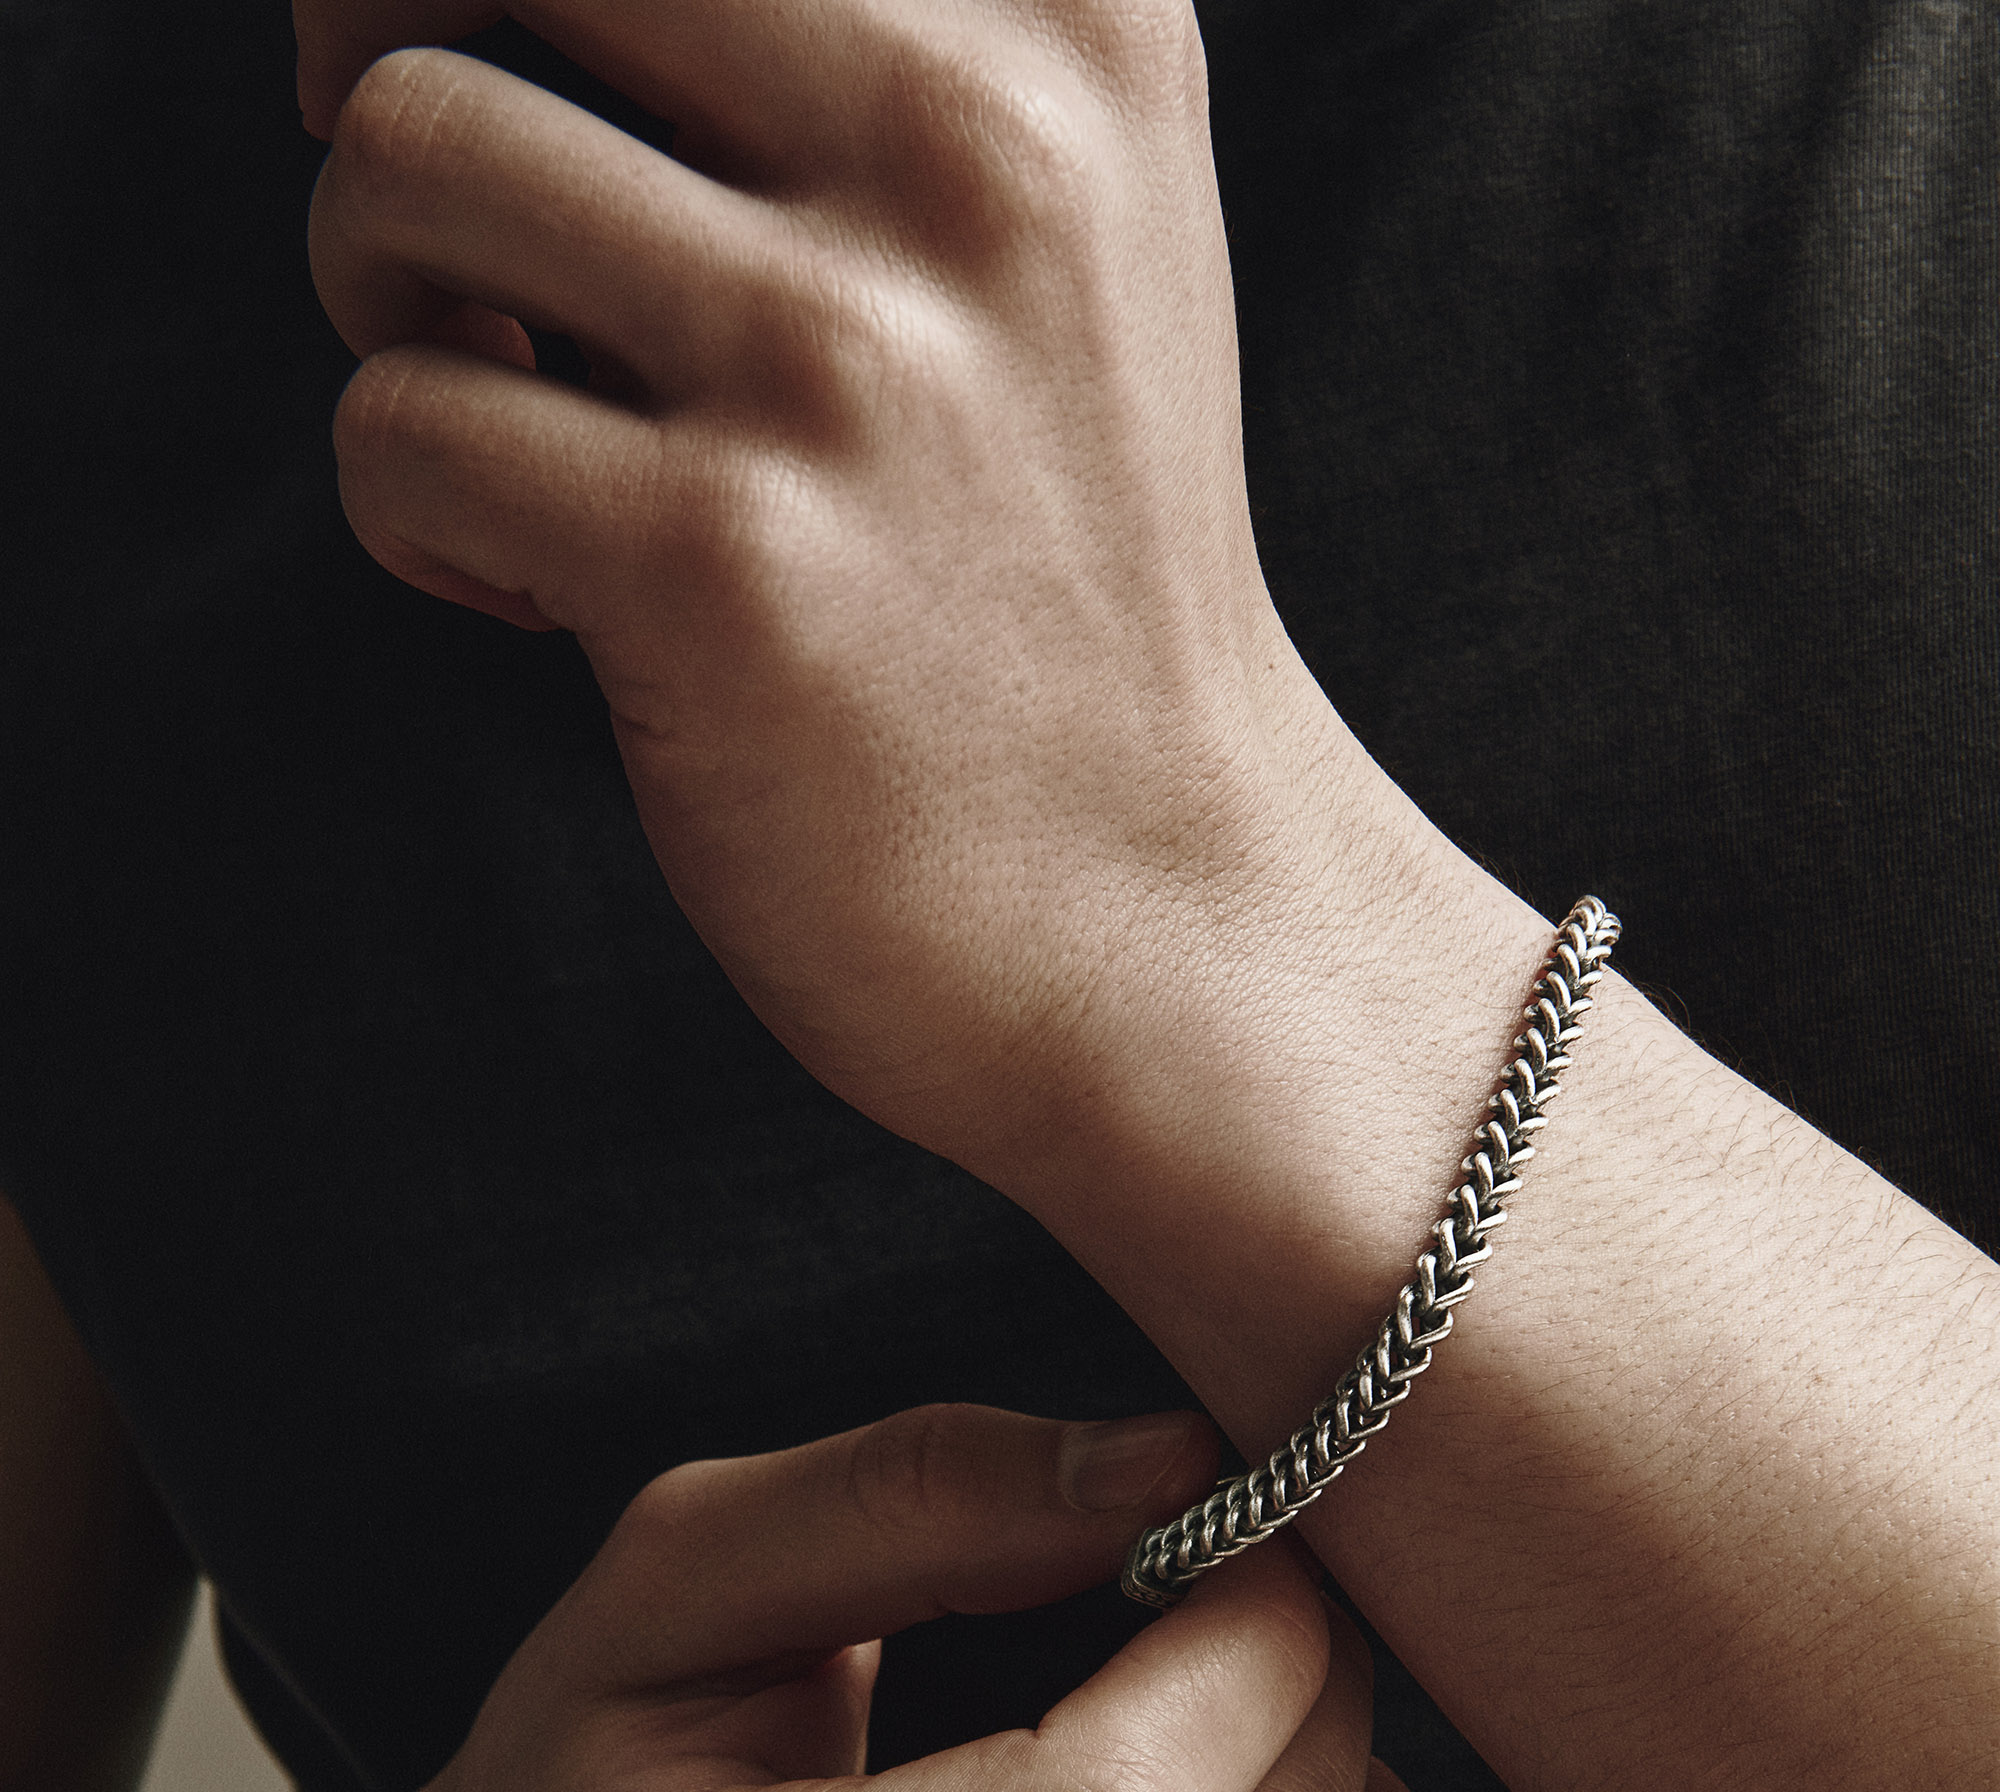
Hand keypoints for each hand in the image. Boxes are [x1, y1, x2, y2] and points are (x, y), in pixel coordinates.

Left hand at [300, 2, 1380, 1179]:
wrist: (1170, 917)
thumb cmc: (1070, 582)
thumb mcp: (1069, 234)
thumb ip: (876, 54)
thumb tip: (510, 0)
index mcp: (1073, 27)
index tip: (536, 65)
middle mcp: (974, 151)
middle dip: (386, 40)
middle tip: (446, 215)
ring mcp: (849, 361)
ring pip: (402, 151)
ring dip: (382, 293)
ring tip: (503, 415)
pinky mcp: (724, 566)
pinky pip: (395, 426)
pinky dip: (410, 511)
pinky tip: (532, 591)